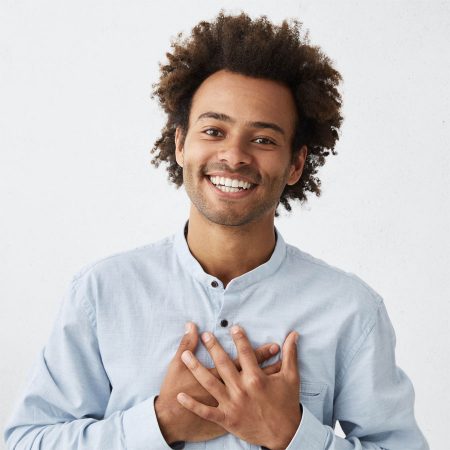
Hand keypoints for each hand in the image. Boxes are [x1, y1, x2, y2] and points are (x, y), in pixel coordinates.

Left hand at [177, 326, 300, 449]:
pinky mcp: (226, 419)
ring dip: (196, 368)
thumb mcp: (291, 378)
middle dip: (213, 347)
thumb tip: (293, 335)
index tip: (232, 327)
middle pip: (224, 364)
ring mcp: (232, 404)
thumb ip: (290, 354)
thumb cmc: (287, 404)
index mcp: (257, 378)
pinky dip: (192, 404)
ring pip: (210, 383)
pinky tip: (181, 395)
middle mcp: (242, 389)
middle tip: (205, 335)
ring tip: (185, 355)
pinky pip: (206, 411)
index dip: (239, 338)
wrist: (284, 435)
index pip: (246, 352)